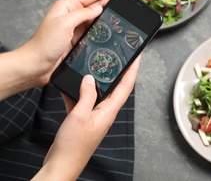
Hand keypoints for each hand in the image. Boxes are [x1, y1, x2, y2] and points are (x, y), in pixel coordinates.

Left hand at [0, 0, 129, 97]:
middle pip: (98, 2)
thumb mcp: (63, 24)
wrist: (37, 66)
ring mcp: (78, 27)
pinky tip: (114, 27)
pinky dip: (106, 27)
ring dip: (112, 13)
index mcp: (67, 6)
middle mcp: (73, 14)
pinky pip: (97, 29)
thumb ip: (82, 14)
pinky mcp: (80, 38)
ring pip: (99, 16)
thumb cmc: (43, 45)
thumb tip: (98, 8)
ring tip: (125, 10)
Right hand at [32, 55, 140, 179]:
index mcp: (109, 111)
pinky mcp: (83, 119)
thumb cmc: (73, 146)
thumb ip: (86, 95)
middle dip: (118, 72)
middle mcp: (104, 112)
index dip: (132, 70)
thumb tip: (89, 78)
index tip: (137, 58)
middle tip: (119, 57)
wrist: (62, 164)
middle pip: (115, 88)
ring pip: (97, 93)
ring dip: (96, 81)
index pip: (126, 86)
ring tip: (95, 66)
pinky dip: (77, 93)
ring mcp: (94, 116)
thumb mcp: (79, 115)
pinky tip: (70, 86)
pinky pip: (83, 101)